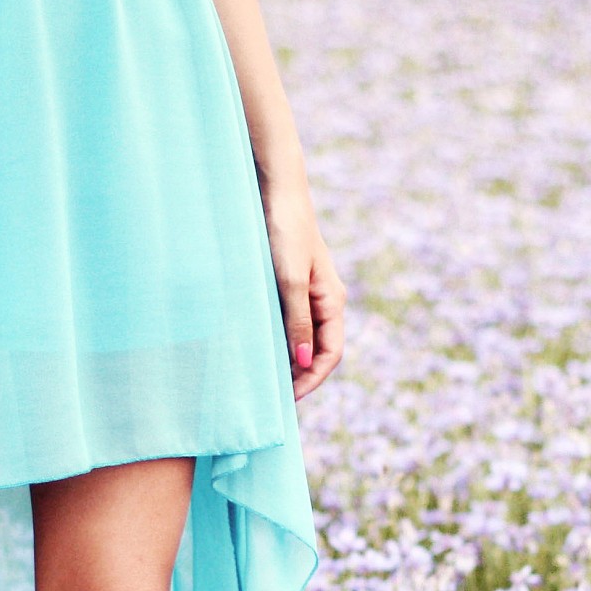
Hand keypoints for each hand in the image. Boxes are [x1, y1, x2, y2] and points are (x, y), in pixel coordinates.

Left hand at [260, 170, 344, 400]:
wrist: (277, 191)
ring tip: (263, 375)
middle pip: (318, 348)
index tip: (289, 398)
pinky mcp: (291, 282)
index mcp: (332, 301)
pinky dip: (278, 337)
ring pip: (302, 336)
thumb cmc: (286, 231)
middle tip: (272, 395)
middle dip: (299, 374)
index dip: (312, 379)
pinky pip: (289, 319)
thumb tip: (303, 361)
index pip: (331, 353)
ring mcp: (308, 291)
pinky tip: (258, 344)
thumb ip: (297, 320)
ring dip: (287, 357)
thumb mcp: (291, 280)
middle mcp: (324, 300)